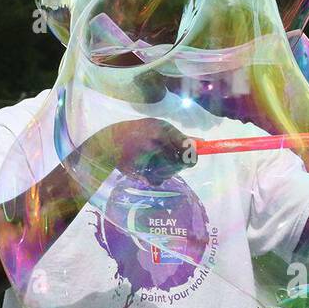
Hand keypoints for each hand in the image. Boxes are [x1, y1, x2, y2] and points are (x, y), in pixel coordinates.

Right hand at [79, 118, 196, 186]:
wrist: (106, 143)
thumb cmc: (135, 134)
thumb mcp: (156, 129)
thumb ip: (179, 136)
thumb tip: (202, 142)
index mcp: (163, 127)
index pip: (188, 146)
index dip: (191, 156)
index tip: (189, 160)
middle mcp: (157, 139)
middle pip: (181, 162)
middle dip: (178, 166)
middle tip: (166, 163)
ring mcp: (148, 153)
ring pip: (170, 172)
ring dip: (165, 172)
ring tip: (152, 164)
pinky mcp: (140, 167)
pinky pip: (157, 180)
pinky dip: (154, 179)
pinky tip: (145, 170)